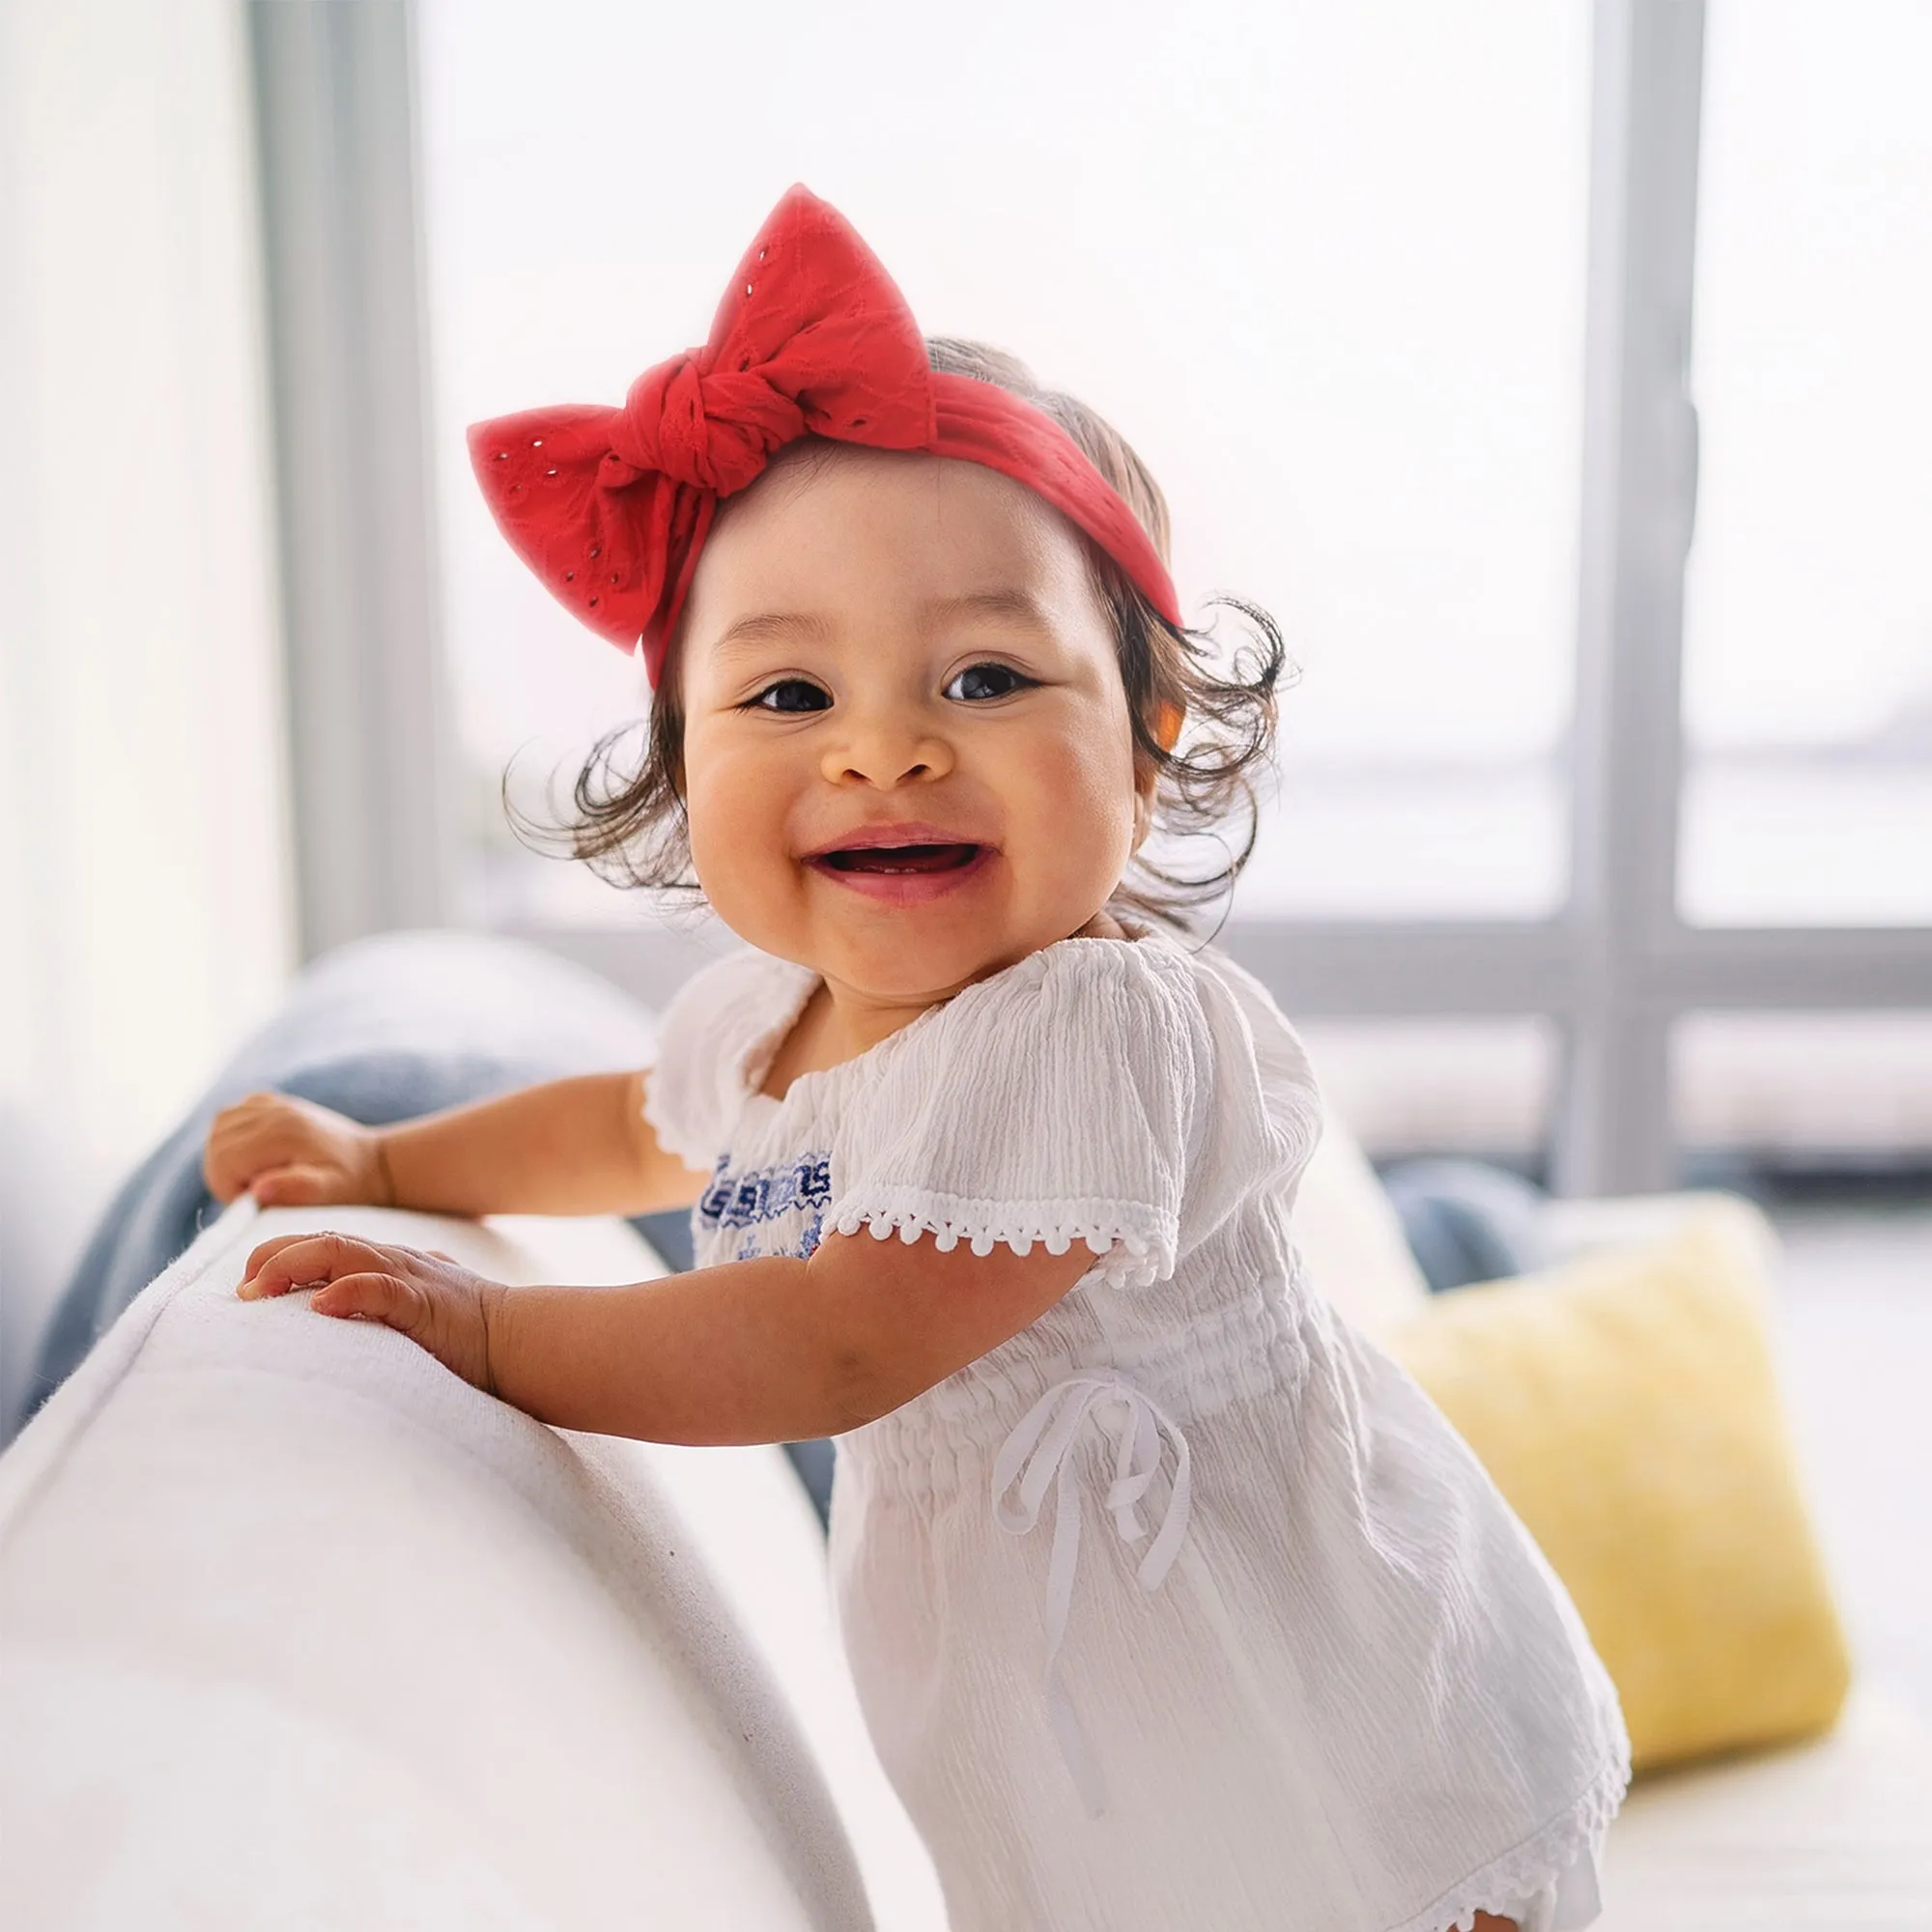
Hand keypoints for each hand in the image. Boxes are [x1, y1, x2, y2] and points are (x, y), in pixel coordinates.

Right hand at [204, 1092, 392, 1207]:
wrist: (373, 1161)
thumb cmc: (350, 1183)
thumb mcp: (330, 1192)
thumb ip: (296, 1190)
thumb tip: (258, 1190)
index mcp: (283, 1132)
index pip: (224, 1162)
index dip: (230, 1189)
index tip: (256, 1201)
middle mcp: (274, 1110)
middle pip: (216, 1145)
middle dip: (227, 1175)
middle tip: (258, 1191)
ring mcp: (270, 1102)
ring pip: (218, 1129)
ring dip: (227, 1157)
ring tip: (258, 1174)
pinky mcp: (269, 1102)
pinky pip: (229, 1116)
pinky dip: (232, 1137)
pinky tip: (258, 1154)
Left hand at [236, 1231, 502, 1393]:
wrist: (519, 1338)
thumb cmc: (464, 1335)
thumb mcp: (411, 1313)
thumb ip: (376, 1309)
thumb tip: (327, 1322)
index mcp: (387, 1263)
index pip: (325, 1243)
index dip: (280, 1255)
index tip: (247, 1285)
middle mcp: (392, 1261)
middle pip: (323, 1240)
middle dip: (275, 1257)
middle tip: (242, 1290)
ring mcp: (409, 1278)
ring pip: (342, 1252)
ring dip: (295, 1266)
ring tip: (259, 1289)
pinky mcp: (424, 1304)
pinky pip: (380, 1289)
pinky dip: (348, 1292)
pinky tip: (321, 1305)